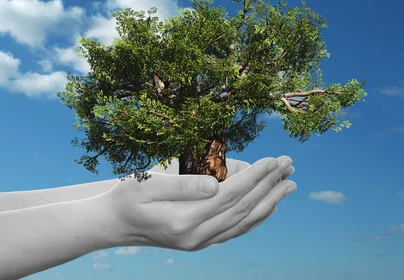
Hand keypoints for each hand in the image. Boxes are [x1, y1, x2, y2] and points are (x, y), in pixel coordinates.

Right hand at [105, 156, 296, 251]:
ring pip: (243, 222)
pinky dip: (255, 218)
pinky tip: (269, 208)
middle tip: (290, 165)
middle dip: (269, 186)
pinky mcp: (200, 242)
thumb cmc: (127, 197)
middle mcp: (196, 237)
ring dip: (269, 202)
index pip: (231, 196)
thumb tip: (217, 183)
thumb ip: (182, 185)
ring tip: (289, 184)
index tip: (274, 160)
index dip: (255, 177)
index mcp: (184, 220)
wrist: (114, 224)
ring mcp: (200, 243)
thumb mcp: (147, 184)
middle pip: (243, 209)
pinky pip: (235, 231)